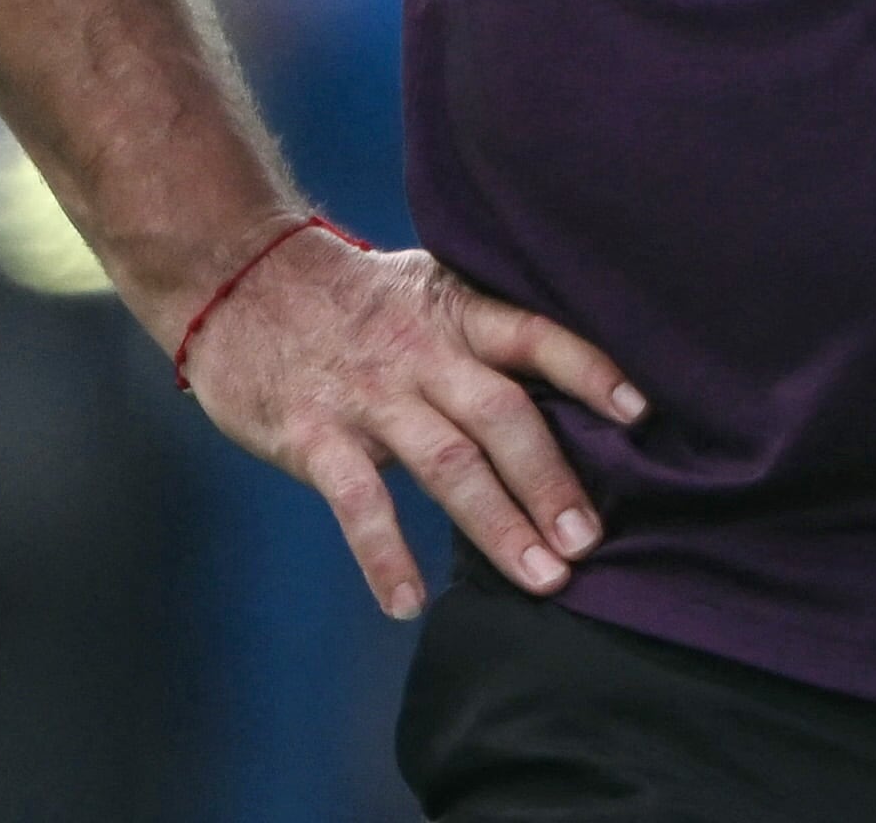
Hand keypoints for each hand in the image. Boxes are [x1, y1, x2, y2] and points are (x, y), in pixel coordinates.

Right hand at [172, 219, 649, 618]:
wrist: (235, 273)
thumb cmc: (346, 298)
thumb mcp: (421, 290)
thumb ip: (479, 337)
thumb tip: (562, 394)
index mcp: (453, 312)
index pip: (533, 335)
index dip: (588, 369)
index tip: (640, 412)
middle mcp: (419, 352)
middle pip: (501, 414)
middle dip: (550, 480)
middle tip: (590, 541)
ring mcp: (367, 395)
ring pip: (446, 463)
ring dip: (497, 524)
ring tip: (543, 578)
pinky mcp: (312, 434)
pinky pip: (358, 502)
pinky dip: (385, 555)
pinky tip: (409, 602)